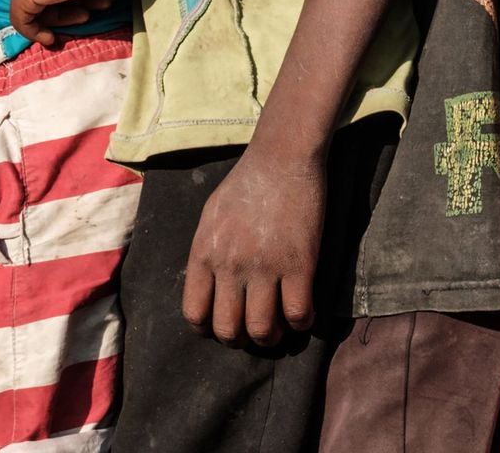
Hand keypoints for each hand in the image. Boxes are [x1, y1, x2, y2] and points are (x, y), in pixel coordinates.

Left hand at [182, 149, 326, 346]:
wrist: (282, 159)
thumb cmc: (246, 185)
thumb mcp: (211, 218)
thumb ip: (207, 254)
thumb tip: (209, 288)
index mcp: (204, 253)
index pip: (195, 313)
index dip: (209, 329)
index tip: (224, 324)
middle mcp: (229, 265)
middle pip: (228, 330)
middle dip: (241, 340)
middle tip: (254, 330)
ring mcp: (264, 267)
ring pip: (261, 330)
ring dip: (271, 338)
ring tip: (279, 328)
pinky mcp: (299, 264)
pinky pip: (298, 314)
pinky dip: (302, 323)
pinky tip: (304, 314)